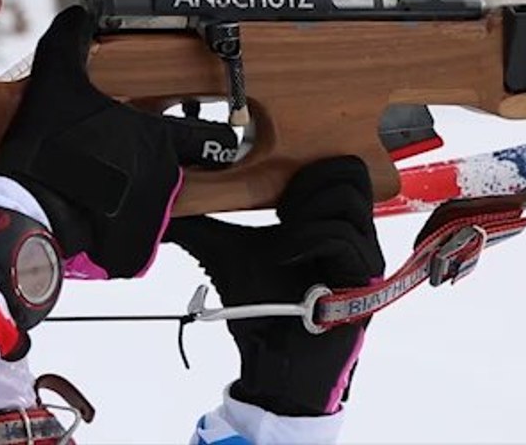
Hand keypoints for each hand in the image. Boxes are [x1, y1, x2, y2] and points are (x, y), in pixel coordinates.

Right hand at [0, 5, 237, 278]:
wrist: (29, 209)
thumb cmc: (50, 147)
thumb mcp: (57, 82)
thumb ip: (70, 42)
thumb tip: (76, 15)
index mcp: (159, 139)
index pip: (213, 137)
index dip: (214, 134)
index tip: (212, 133)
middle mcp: (165, 178)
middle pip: (183, 171)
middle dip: (166, 165)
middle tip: (133, 161)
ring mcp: (152, 218)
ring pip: (158, 205)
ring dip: (138, 197)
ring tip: (103, 188)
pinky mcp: (134, 250)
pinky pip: (135, 238)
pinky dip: (119, 230)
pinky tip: (94, 215)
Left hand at [165, 156, 385, 415]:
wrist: (273, 361)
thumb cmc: (259, 307)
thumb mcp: (223, 252)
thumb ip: (201, 223)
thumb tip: (162, 199)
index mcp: (329, 217)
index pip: (337, 165)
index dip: (302, 165)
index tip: (269, 193)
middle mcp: (355, 231)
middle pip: (350, 171)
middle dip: (308, 180)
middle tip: (279, 209)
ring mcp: (364, 254)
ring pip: (347, 199)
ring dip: (304, 210)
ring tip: (280, 237)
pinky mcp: (363, 279)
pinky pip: (341, 236)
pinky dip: (305, 238)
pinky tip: (283, 254)